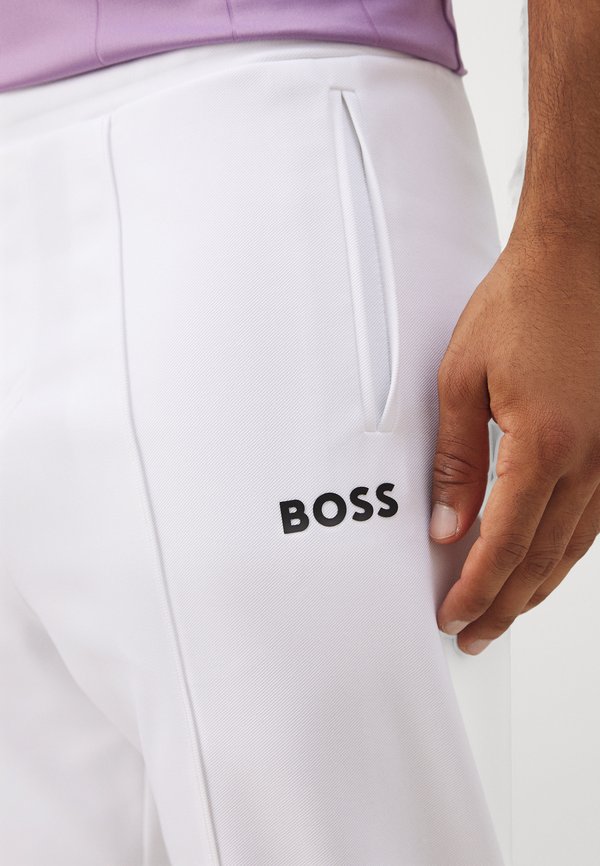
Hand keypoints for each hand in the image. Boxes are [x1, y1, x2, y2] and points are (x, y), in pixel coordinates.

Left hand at [430, 228, 599, 654]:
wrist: (580, 257)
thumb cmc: (520, 305)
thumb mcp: (462, 378)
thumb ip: (455, 461)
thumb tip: (445, 525)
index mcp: (544, 444)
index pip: (503, 543)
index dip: (476, 588)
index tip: (453, 616)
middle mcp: (592, 459)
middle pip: (542, 557)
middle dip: (505, 603)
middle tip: (475, 633)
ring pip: (575, 546)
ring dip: (538, 585)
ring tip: (505, 612)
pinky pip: (596, 519)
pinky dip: (567, 551)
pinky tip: (548, 563)